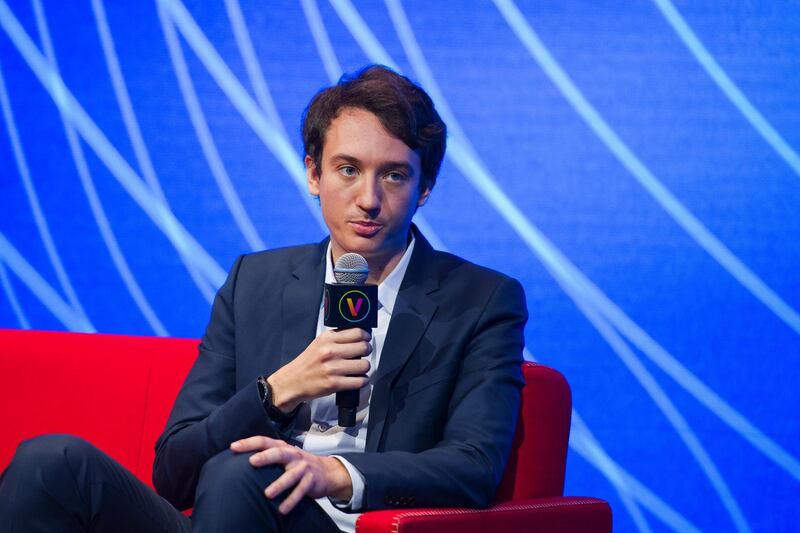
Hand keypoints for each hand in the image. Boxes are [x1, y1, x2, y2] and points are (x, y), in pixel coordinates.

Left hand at [230, 436, 352, 513]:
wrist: (327, 471)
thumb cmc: (299, 464)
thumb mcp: (285, 456)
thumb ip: (268, 456)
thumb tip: (240, 462)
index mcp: (283, 448)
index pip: (265, 441)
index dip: (249, 443)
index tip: (234, 447)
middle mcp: (293, 455)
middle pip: (279, 453)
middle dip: (266, 457)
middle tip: (252, 462)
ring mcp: (303, 467)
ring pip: (291, 475)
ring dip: (279, 484)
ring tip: (268, 494)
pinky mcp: (310, 481)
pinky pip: (300, 491)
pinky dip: (291, 500)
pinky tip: (282, 509)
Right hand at [268, 329, 371, 411]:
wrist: (293, 381)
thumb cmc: (308, 363)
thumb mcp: (320, 343)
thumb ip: (337, 338)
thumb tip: (360, 335)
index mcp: (327, 338)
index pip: (357, 332)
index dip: (365, 337)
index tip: (365, 340)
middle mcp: (330, 351)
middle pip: (364, 347)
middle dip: (366, 351)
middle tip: (362, 354)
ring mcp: (332, 368)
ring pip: (364, 365)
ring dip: (364, 368)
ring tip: (358, 369)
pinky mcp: (334, 383)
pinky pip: (360, 381)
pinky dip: (362, 381)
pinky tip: (357, 379)